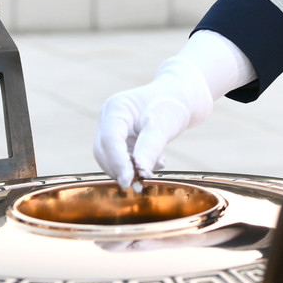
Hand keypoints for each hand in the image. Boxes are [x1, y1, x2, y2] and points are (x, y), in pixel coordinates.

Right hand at [93, 57, 211, 188]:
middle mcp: (108, 118)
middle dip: (120, 169)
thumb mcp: (164, 125)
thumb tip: (140, 172)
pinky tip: (157, 161)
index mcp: (116, 108)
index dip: (117, 162)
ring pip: (110, 157)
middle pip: (104, 150)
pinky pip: (120, 158)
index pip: (110, 139)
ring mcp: (112, 129)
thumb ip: (151, 147)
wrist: (178, 98)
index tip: (129, 181)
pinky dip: (135, 166)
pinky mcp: (119, 139)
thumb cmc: (171, 105)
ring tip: (155, 167)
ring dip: (128, 170)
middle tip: (140, 184)